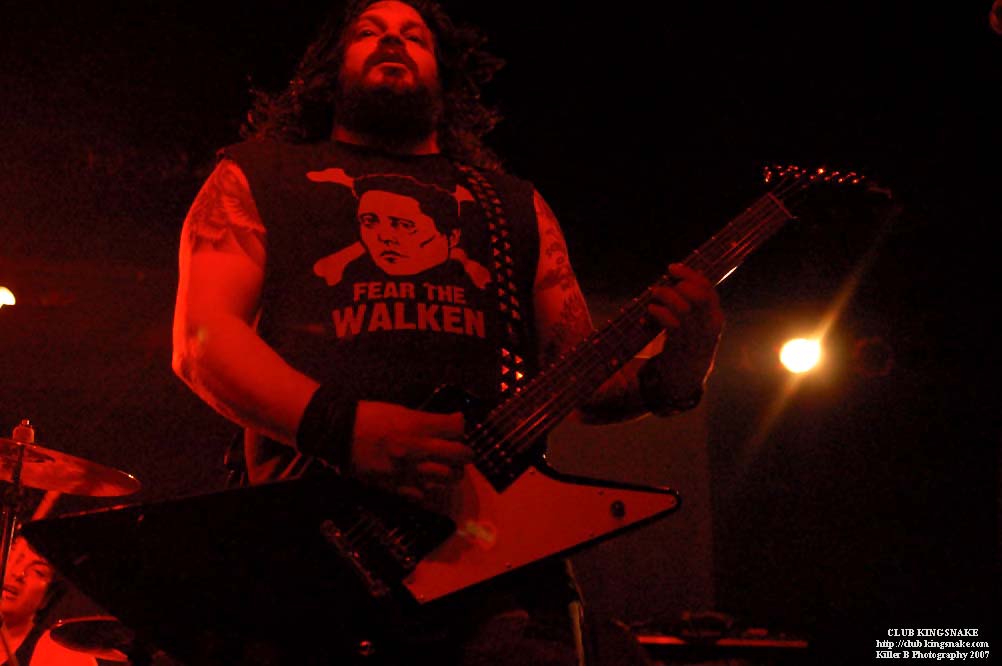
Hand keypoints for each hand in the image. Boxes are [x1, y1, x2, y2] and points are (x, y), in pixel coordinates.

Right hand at [350, 401, 471, 503]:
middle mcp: (417, 449)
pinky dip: (431, 488)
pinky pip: (426, 493)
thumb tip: (452, 422)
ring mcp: (409, 471)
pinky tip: (425, 480)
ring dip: (452, 472)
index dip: (460, 426)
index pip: (457, 428)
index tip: (455, 427)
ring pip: (450, 477)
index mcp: (417, 426)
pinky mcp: (397, 487)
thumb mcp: (401, 410)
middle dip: (465, 452)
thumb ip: (427, 420)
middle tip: (458, 451)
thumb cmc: (369, 417)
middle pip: (461, 454)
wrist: (339, 434)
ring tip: (446, 467)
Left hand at [647, 263, 724, 394]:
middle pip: (698, 295)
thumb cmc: (687, 344)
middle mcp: (710, 326)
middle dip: (678, 285)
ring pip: (684, 307)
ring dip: (666, 296)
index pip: (708, 288)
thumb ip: (691, 303)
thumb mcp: (696, 323)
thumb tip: (675, 278)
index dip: (689, 274)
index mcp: (715, 316)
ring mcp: (696, 337)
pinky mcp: (681, 347)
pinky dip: (659, 312)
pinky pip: (672, 323)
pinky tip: (650, 312)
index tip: (672, 268)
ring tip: (654, 296)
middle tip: (661, 287)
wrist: (685, 378)